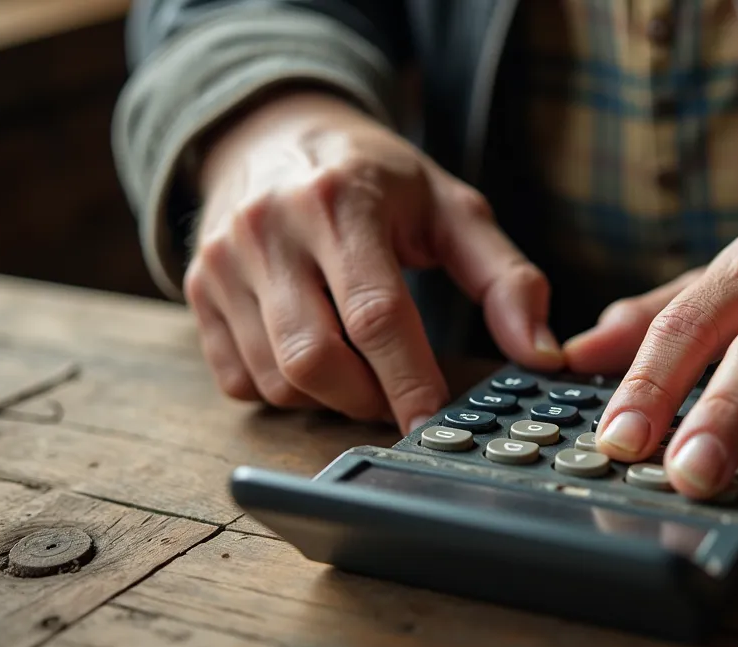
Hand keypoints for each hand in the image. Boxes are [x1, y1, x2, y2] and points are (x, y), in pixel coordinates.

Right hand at [184, 91, 561, 428]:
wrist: (274, 132)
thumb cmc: (375, 177)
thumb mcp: (451, 207)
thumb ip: (504, 278)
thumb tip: (540, 354)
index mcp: (340, 202)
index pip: (376, 314)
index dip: (409, 381)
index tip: (435, 423)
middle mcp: (269, 229)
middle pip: (314, 358)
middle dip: (367, 399)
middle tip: (401, 398)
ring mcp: (221, 262)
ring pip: (274, 379)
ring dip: (328, 400)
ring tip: (364, 374)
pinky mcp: (197, 291)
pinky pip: (237, 380)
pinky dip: (282, 392)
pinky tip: (316, 360)